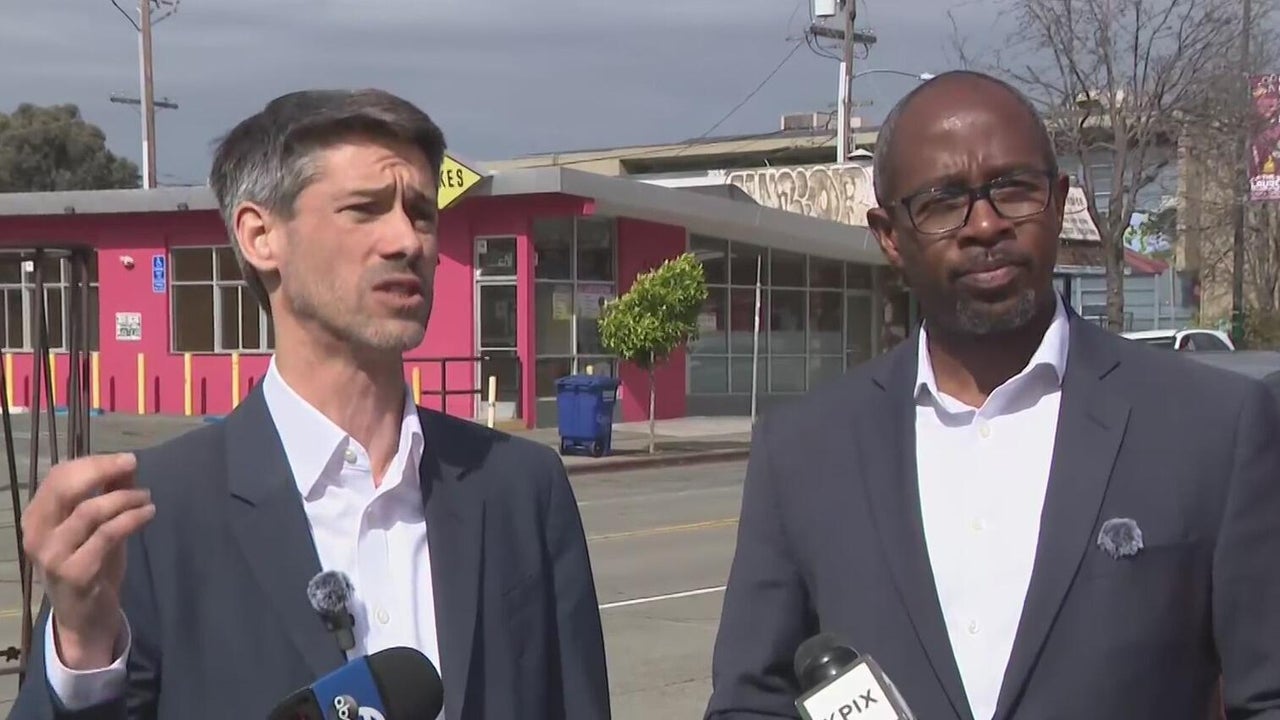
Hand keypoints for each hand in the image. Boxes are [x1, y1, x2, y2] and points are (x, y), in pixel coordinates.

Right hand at [20, 453, 154, 669]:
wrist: (84, 618)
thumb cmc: (90, 565)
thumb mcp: (97, 526)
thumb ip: (107, 494)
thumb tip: (127, 464)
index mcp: (37, 517)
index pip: (58, 476)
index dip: (93, 463)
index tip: (125, 459)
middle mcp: (37, 534)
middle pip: (65, 488)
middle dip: (102, 470)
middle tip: (133, 464)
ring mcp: (53, 555)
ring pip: (88, 511)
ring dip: (124, 498)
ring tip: (146, 498)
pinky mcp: (75, 573)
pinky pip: (106, 536)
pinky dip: (131, 519)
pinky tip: (148, 514)